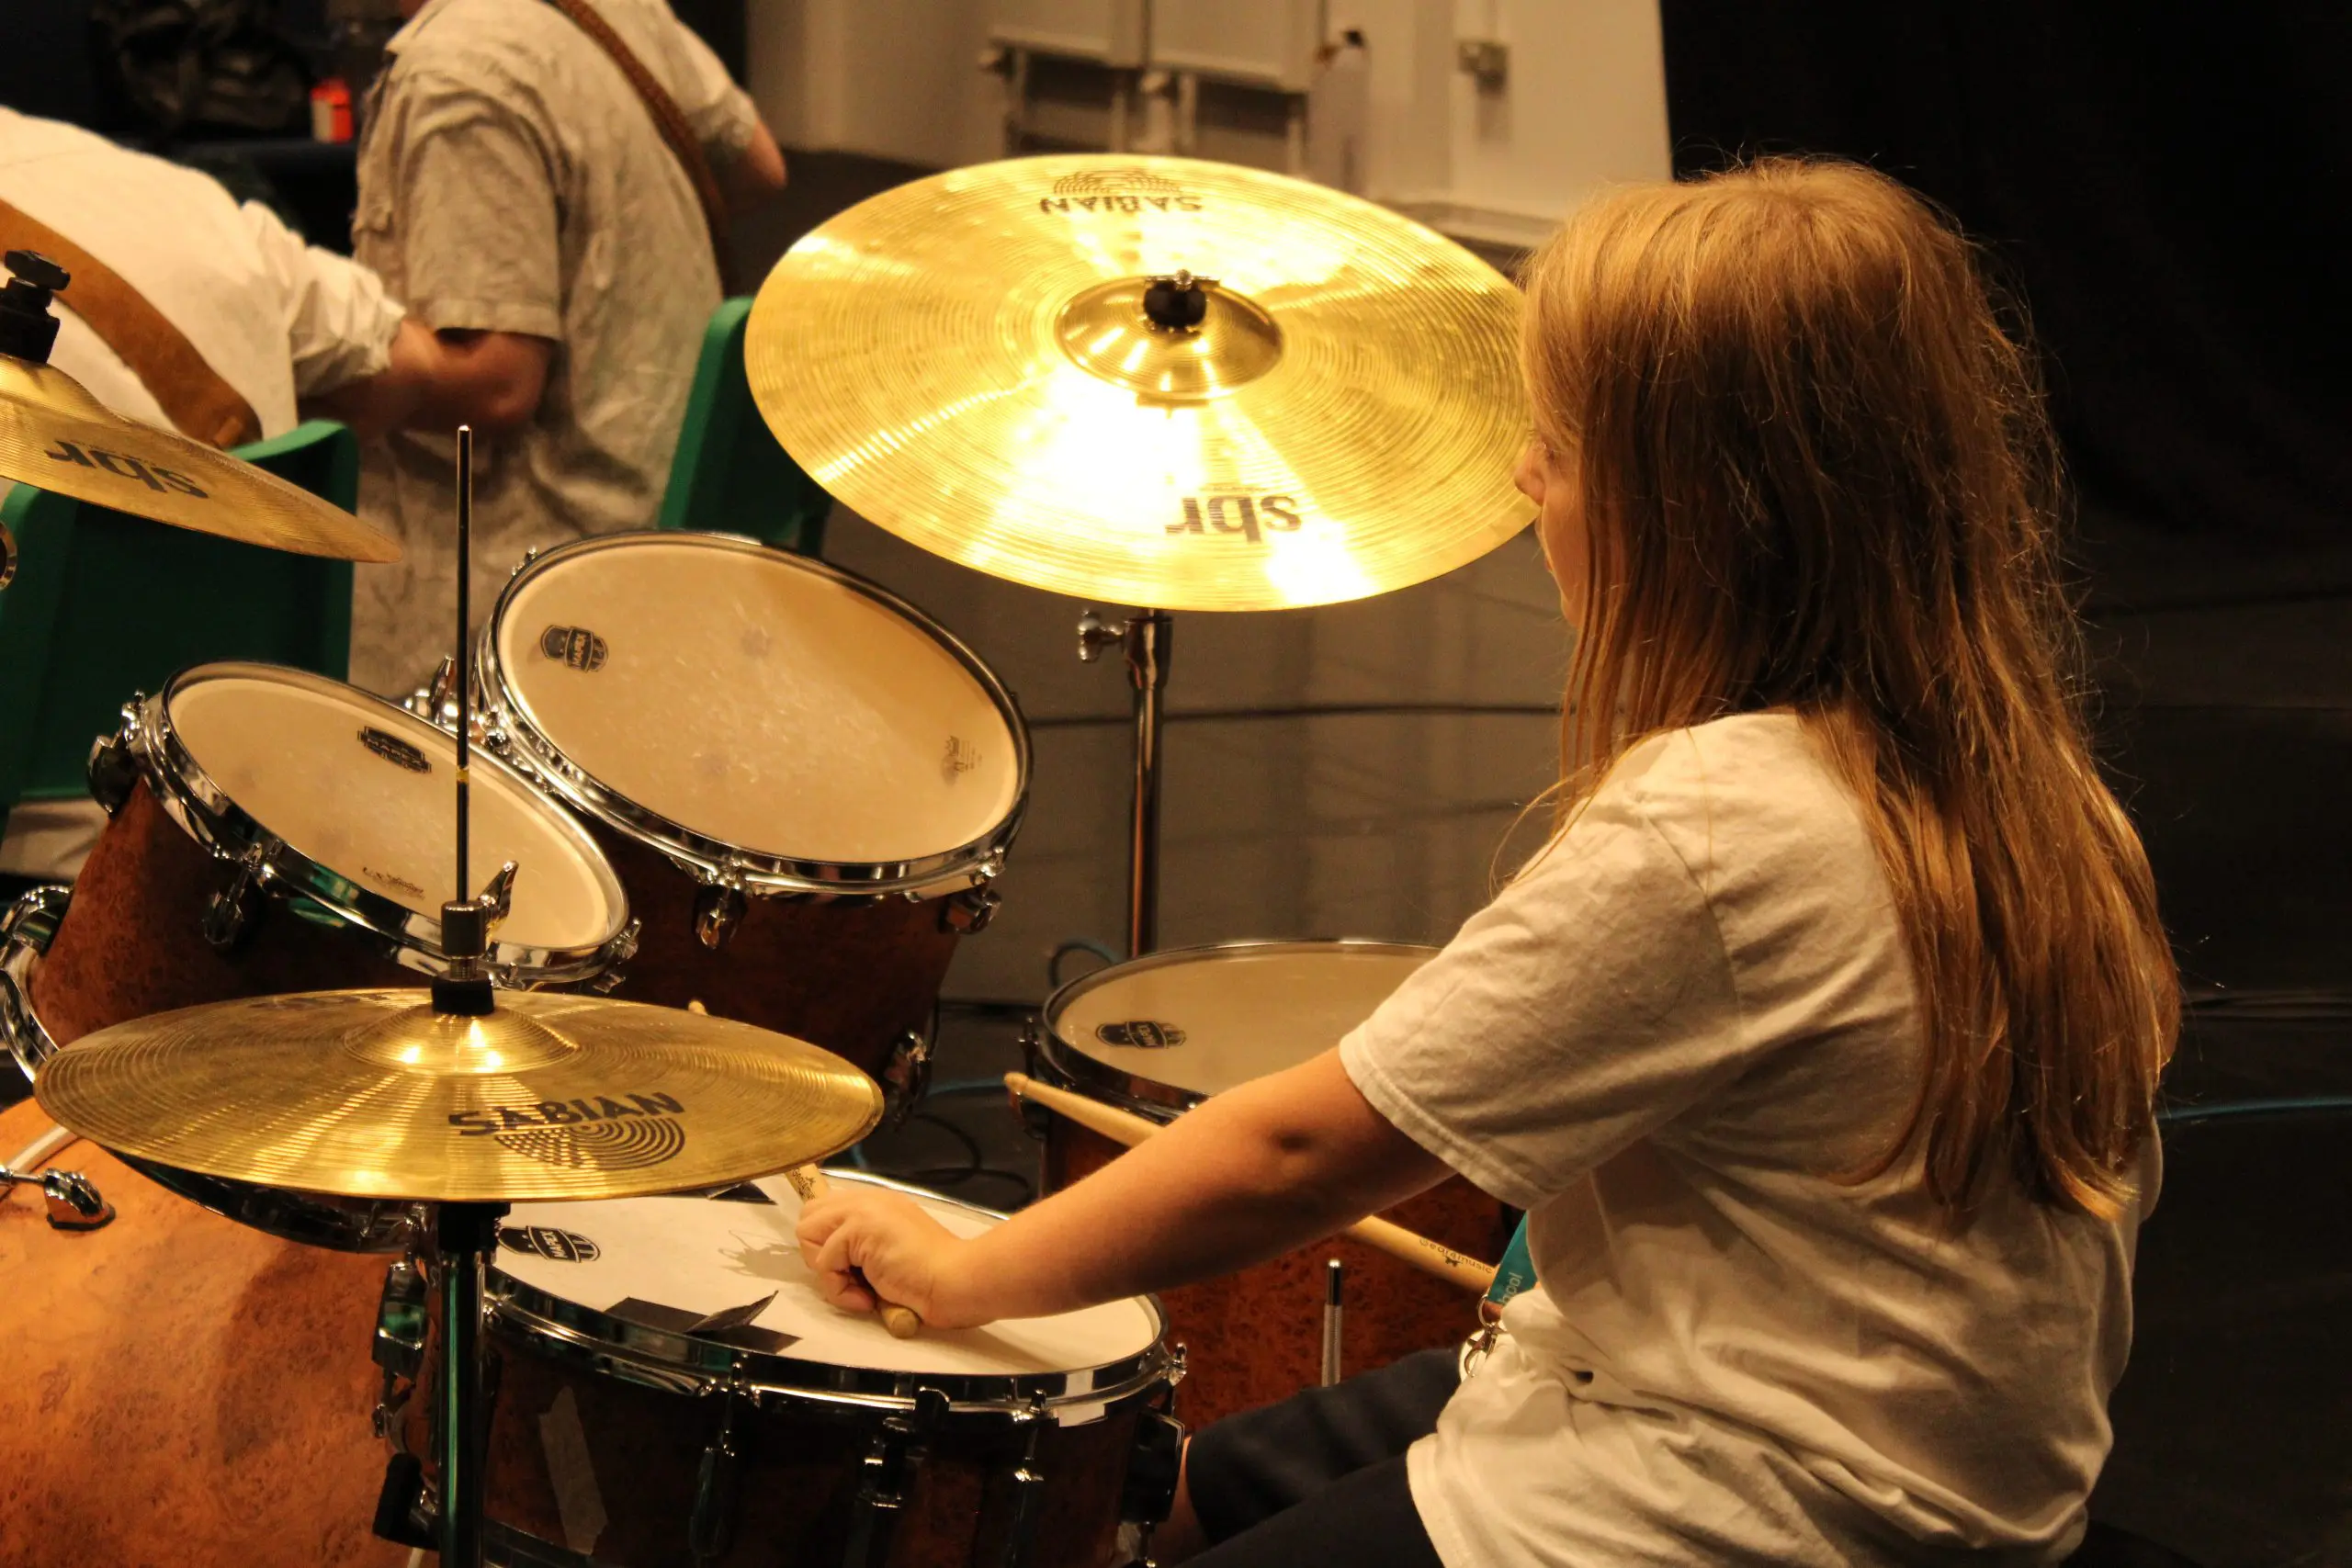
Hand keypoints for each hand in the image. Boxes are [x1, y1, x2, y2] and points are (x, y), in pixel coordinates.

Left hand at [796, 1188, 987, 1328]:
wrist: (955, 1280)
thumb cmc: (933, 1276)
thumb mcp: (890, 1252)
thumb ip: (864, 1246)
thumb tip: (833, 1259)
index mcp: (877, 1203)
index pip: (825, 1210)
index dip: (827, 1245)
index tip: (852, 1272)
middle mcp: (867, 1200)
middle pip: (808, 1216)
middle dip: (819, 1254)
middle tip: (852, 1277)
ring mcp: (863, 1210)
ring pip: (807, 1235)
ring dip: (828, 1272)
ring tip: (861, 1288)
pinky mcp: (859, 1229)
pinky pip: (823, 1263)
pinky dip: (840, 1290)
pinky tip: (869, 1298)